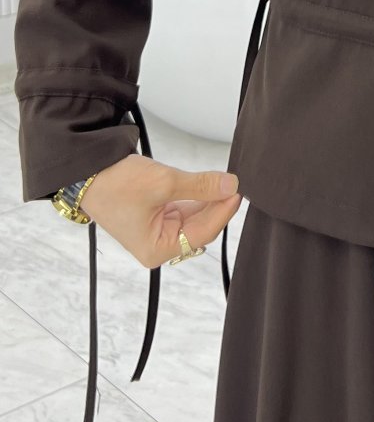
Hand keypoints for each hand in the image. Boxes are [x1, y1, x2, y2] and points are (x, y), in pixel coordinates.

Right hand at [81, 153, 242, 269]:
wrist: (87, 172)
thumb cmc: (115, 184)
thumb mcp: (163, 183)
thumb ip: (200, 186)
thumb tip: (230, 186)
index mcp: (157, 249)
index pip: (202, 233)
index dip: (223, 211)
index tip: (238, 192)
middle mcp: (158, 245)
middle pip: (200, 226)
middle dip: (217, 205)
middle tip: (235, 184)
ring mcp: (157, 231)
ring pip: (194, 216)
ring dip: (207, 199)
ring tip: (224, 182)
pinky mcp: (156, 216)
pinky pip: (183, 208)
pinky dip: (195, 196)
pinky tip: (209, 184)